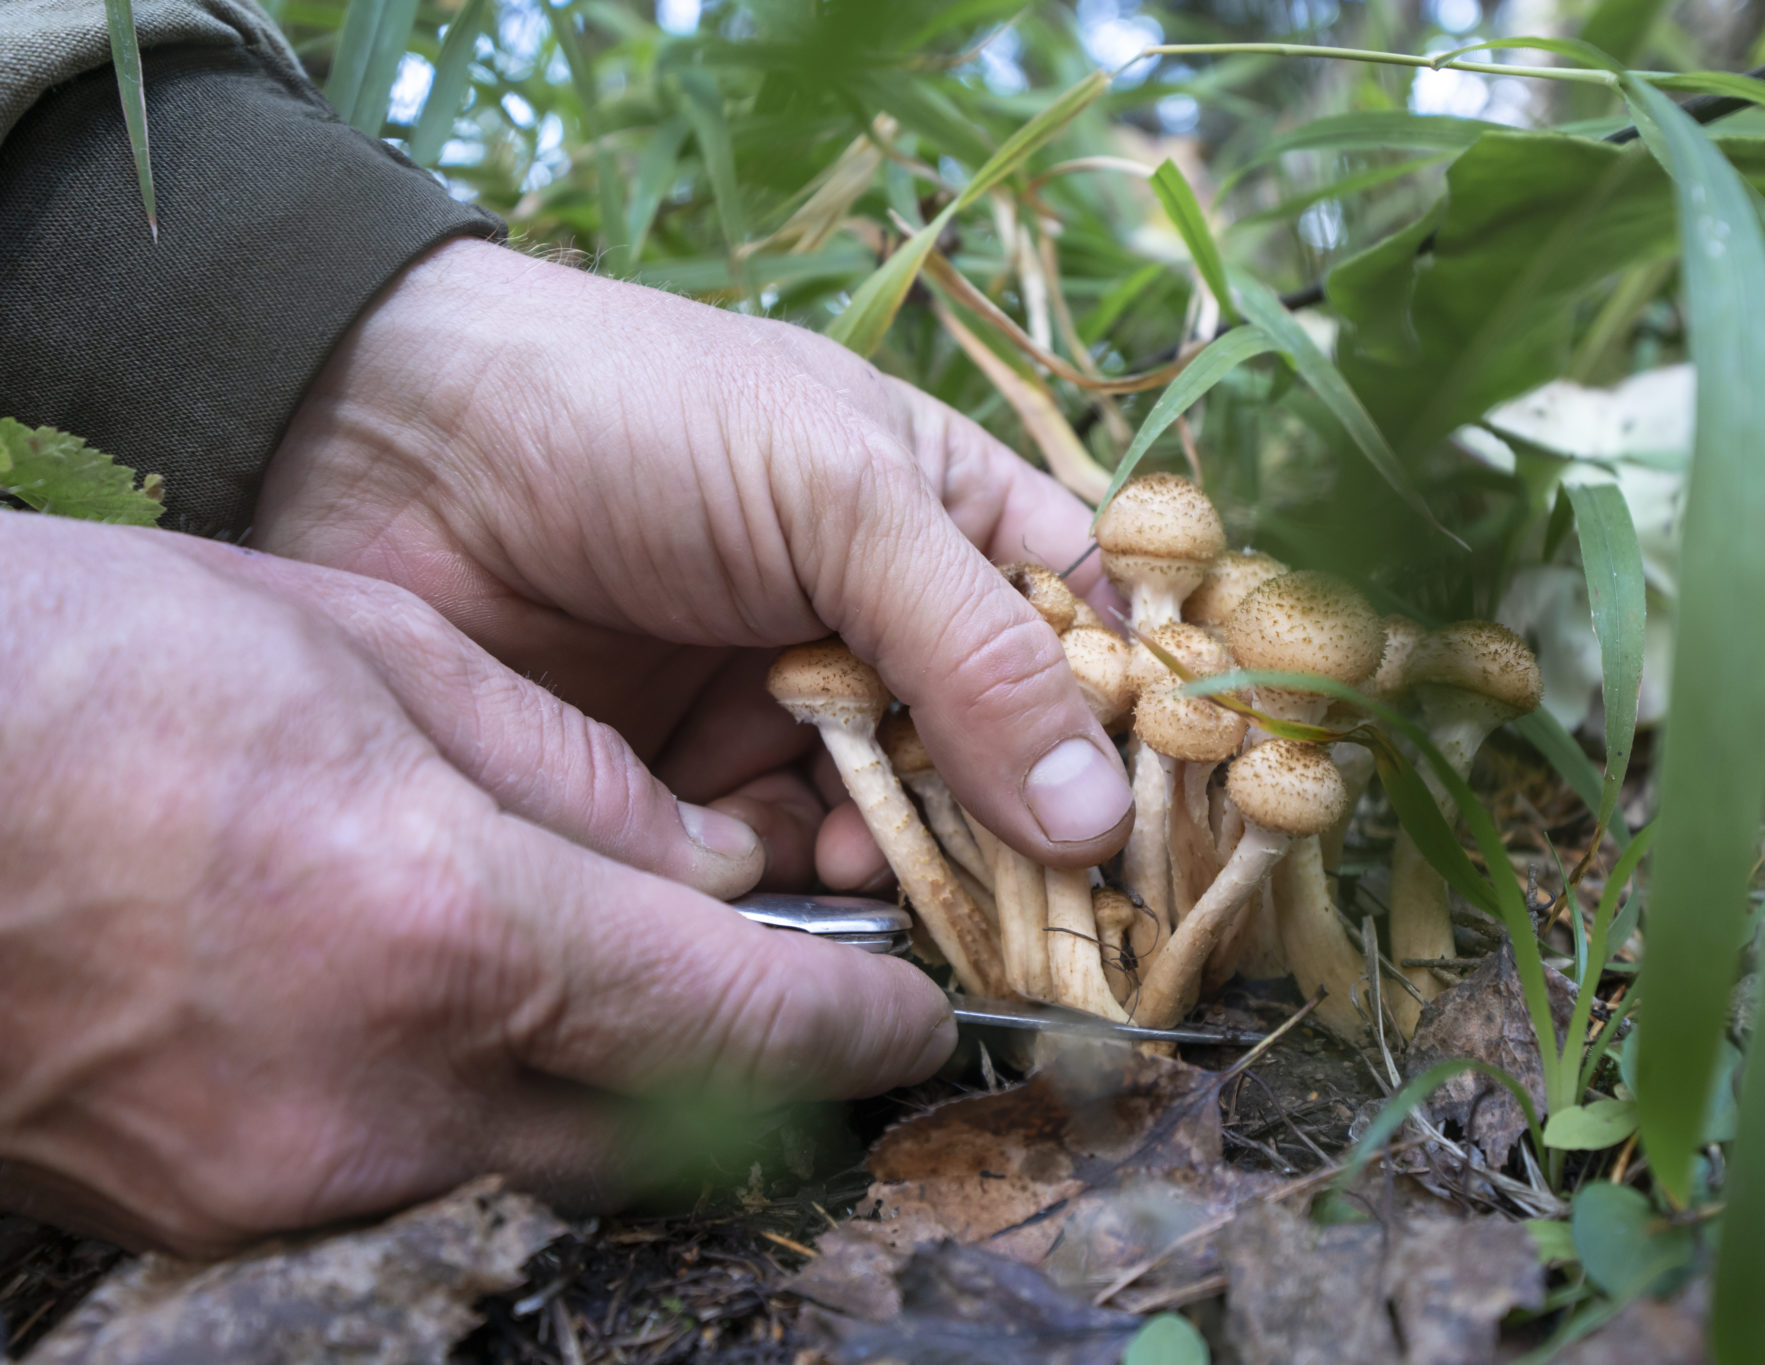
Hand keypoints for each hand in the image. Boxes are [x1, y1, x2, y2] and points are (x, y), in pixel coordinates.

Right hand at [0, 516, 951, 1254]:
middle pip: (660, 1131)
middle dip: (753, 1079)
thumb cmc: (97, 666)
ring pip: (535, 1163)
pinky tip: (444, 1017)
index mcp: (450, 922)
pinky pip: (404, 1175)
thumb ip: (572, 779)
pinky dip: (467, 1108)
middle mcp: (385, 1088)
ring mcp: (283, 1174)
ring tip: (612, 990)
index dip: (855, 1025)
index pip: (738, 1018)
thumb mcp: (374, 652)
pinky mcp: (201, 1212)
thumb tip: (706, 870)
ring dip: (609, 1093)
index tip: (915, 1017)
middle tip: (800, 1009)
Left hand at [254, 239, 1132, 890]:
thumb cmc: (641, 417)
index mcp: (952, 520)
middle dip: (1024, 831)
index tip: (1166, 833)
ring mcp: (795, 709)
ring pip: (904, 827)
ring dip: (911, 866)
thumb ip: (972, 652)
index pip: (1091, 640)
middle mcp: (889, 626)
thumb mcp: (837, 499)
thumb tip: (1095, 817)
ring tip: (894, 881)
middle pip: (1008, 759)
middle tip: (1045, 908)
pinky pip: (787, 862)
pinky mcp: (697, 784)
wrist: (391, 442)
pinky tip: (791, 881)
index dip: (1135, 734)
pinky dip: (800, 887)